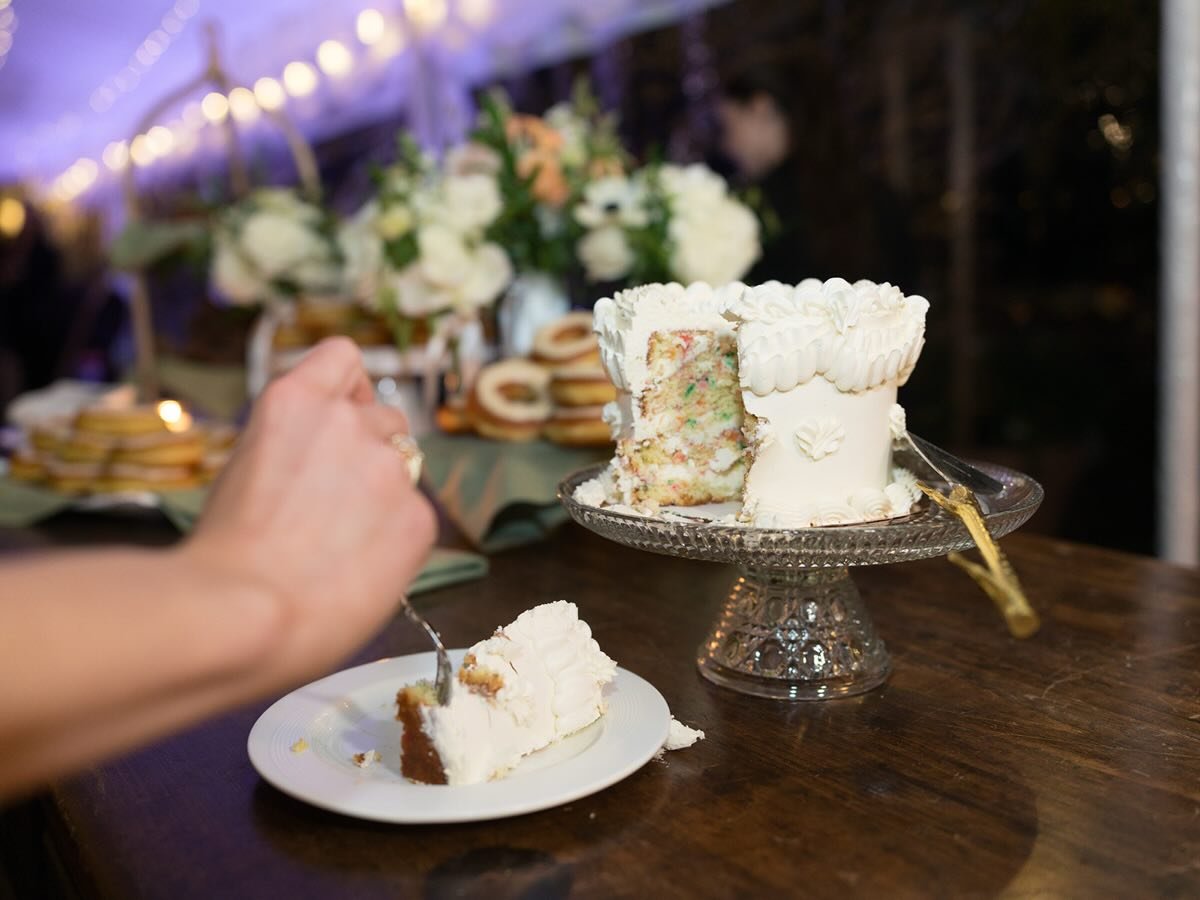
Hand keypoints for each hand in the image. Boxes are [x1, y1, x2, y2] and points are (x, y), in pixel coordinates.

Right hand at [185, 337, 436, 680]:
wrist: (242, 615)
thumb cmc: (224, 555)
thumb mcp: (244, 468)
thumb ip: (293, 446)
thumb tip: (317, 462)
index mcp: (295, 401)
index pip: (343, 357)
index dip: (349, 389)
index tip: (342, 417)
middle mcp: (349, 420)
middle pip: (384, 419)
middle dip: (368, 453)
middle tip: (335, 505)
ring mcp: (389, 467)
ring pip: (406, 469)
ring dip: (385, 495)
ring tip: (341, 544)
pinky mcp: (419, 517)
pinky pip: (416, 519)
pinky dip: (396, 541)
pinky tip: (357, 570)